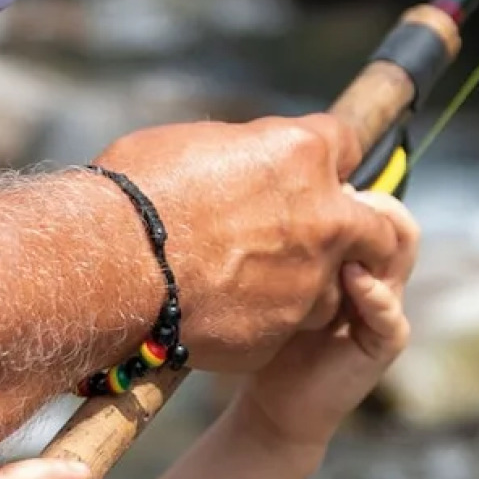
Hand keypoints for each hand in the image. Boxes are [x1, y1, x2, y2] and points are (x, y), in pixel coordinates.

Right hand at [92, 115, 402, 372]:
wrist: (104, 269)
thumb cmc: (132, 193)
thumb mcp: (190, 146)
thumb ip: (241, 154)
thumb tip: (247, 163)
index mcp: (302, 154)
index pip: (346, 145)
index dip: (327, 160)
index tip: (313, 171)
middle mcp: (323, 217)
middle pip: (374, 224)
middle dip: (356, 228)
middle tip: (325, 234)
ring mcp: (308, 282)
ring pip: (331, 283)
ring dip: (307, 281)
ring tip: (251, 280)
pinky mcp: (284, 333)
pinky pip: (288, 326)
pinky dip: (265, 319)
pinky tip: (223, 310)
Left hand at [236, 190, 417, 449]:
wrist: (274, 400)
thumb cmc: (271, 329)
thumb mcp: (276, 274)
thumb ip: (284, 239)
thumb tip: (265, 183)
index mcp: (358, 254)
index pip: (376, 203)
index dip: (351, 188)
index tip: (313, 180)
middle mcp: (379, 273)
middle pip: (396, 220)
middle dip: (367, 205)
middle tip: (331, 200)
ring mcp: (386, 307)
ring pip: (401, 253)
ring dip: (372, 238)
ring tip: (338, 233)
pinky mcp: (384, 343)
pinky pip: (390, 311)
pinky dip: (372, 292)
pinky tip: (348, 278)